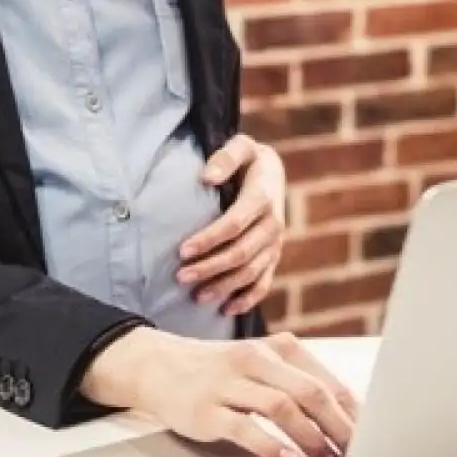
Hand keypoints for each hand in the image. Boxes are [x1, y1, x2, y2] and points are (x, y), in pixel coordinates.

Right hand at [79, 328, 355, 456]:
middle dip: (342, 431)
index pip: (330, 385)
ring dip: (312, 440)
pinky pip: (244, 426)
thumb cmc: (221, 373)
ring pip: (283, 407)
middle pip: (313, 394)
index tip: (376, 447)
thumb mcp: (264, 369)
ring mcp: (230, 382)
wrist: (158, 365)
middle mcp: (258, 360)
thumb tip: (351, 428)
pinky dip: (270, 445)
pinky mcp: (206, 408)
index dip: (357, 419)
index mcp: (280, 349)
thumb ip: (301, 388)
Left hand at [177, 133, 286, 316]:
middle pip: (241, 253)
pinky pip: (265, 283)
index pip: (234, 224)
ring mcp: (275, 244)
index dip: (208, 239)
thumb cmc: (248, 160)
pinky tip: (226, 310)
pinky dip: (248, 299)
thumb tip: (206, 177)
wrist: (272, 172)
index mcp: (263, 197)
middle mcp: (273, 224)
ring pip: (252, 272)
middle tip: (181, 277)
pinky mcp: (274, 257)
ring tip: (196, 297)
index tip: (182, 251)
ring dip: (224, 286)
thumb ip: (226, 157)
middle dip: (210, 267)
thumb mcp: (242, 147)